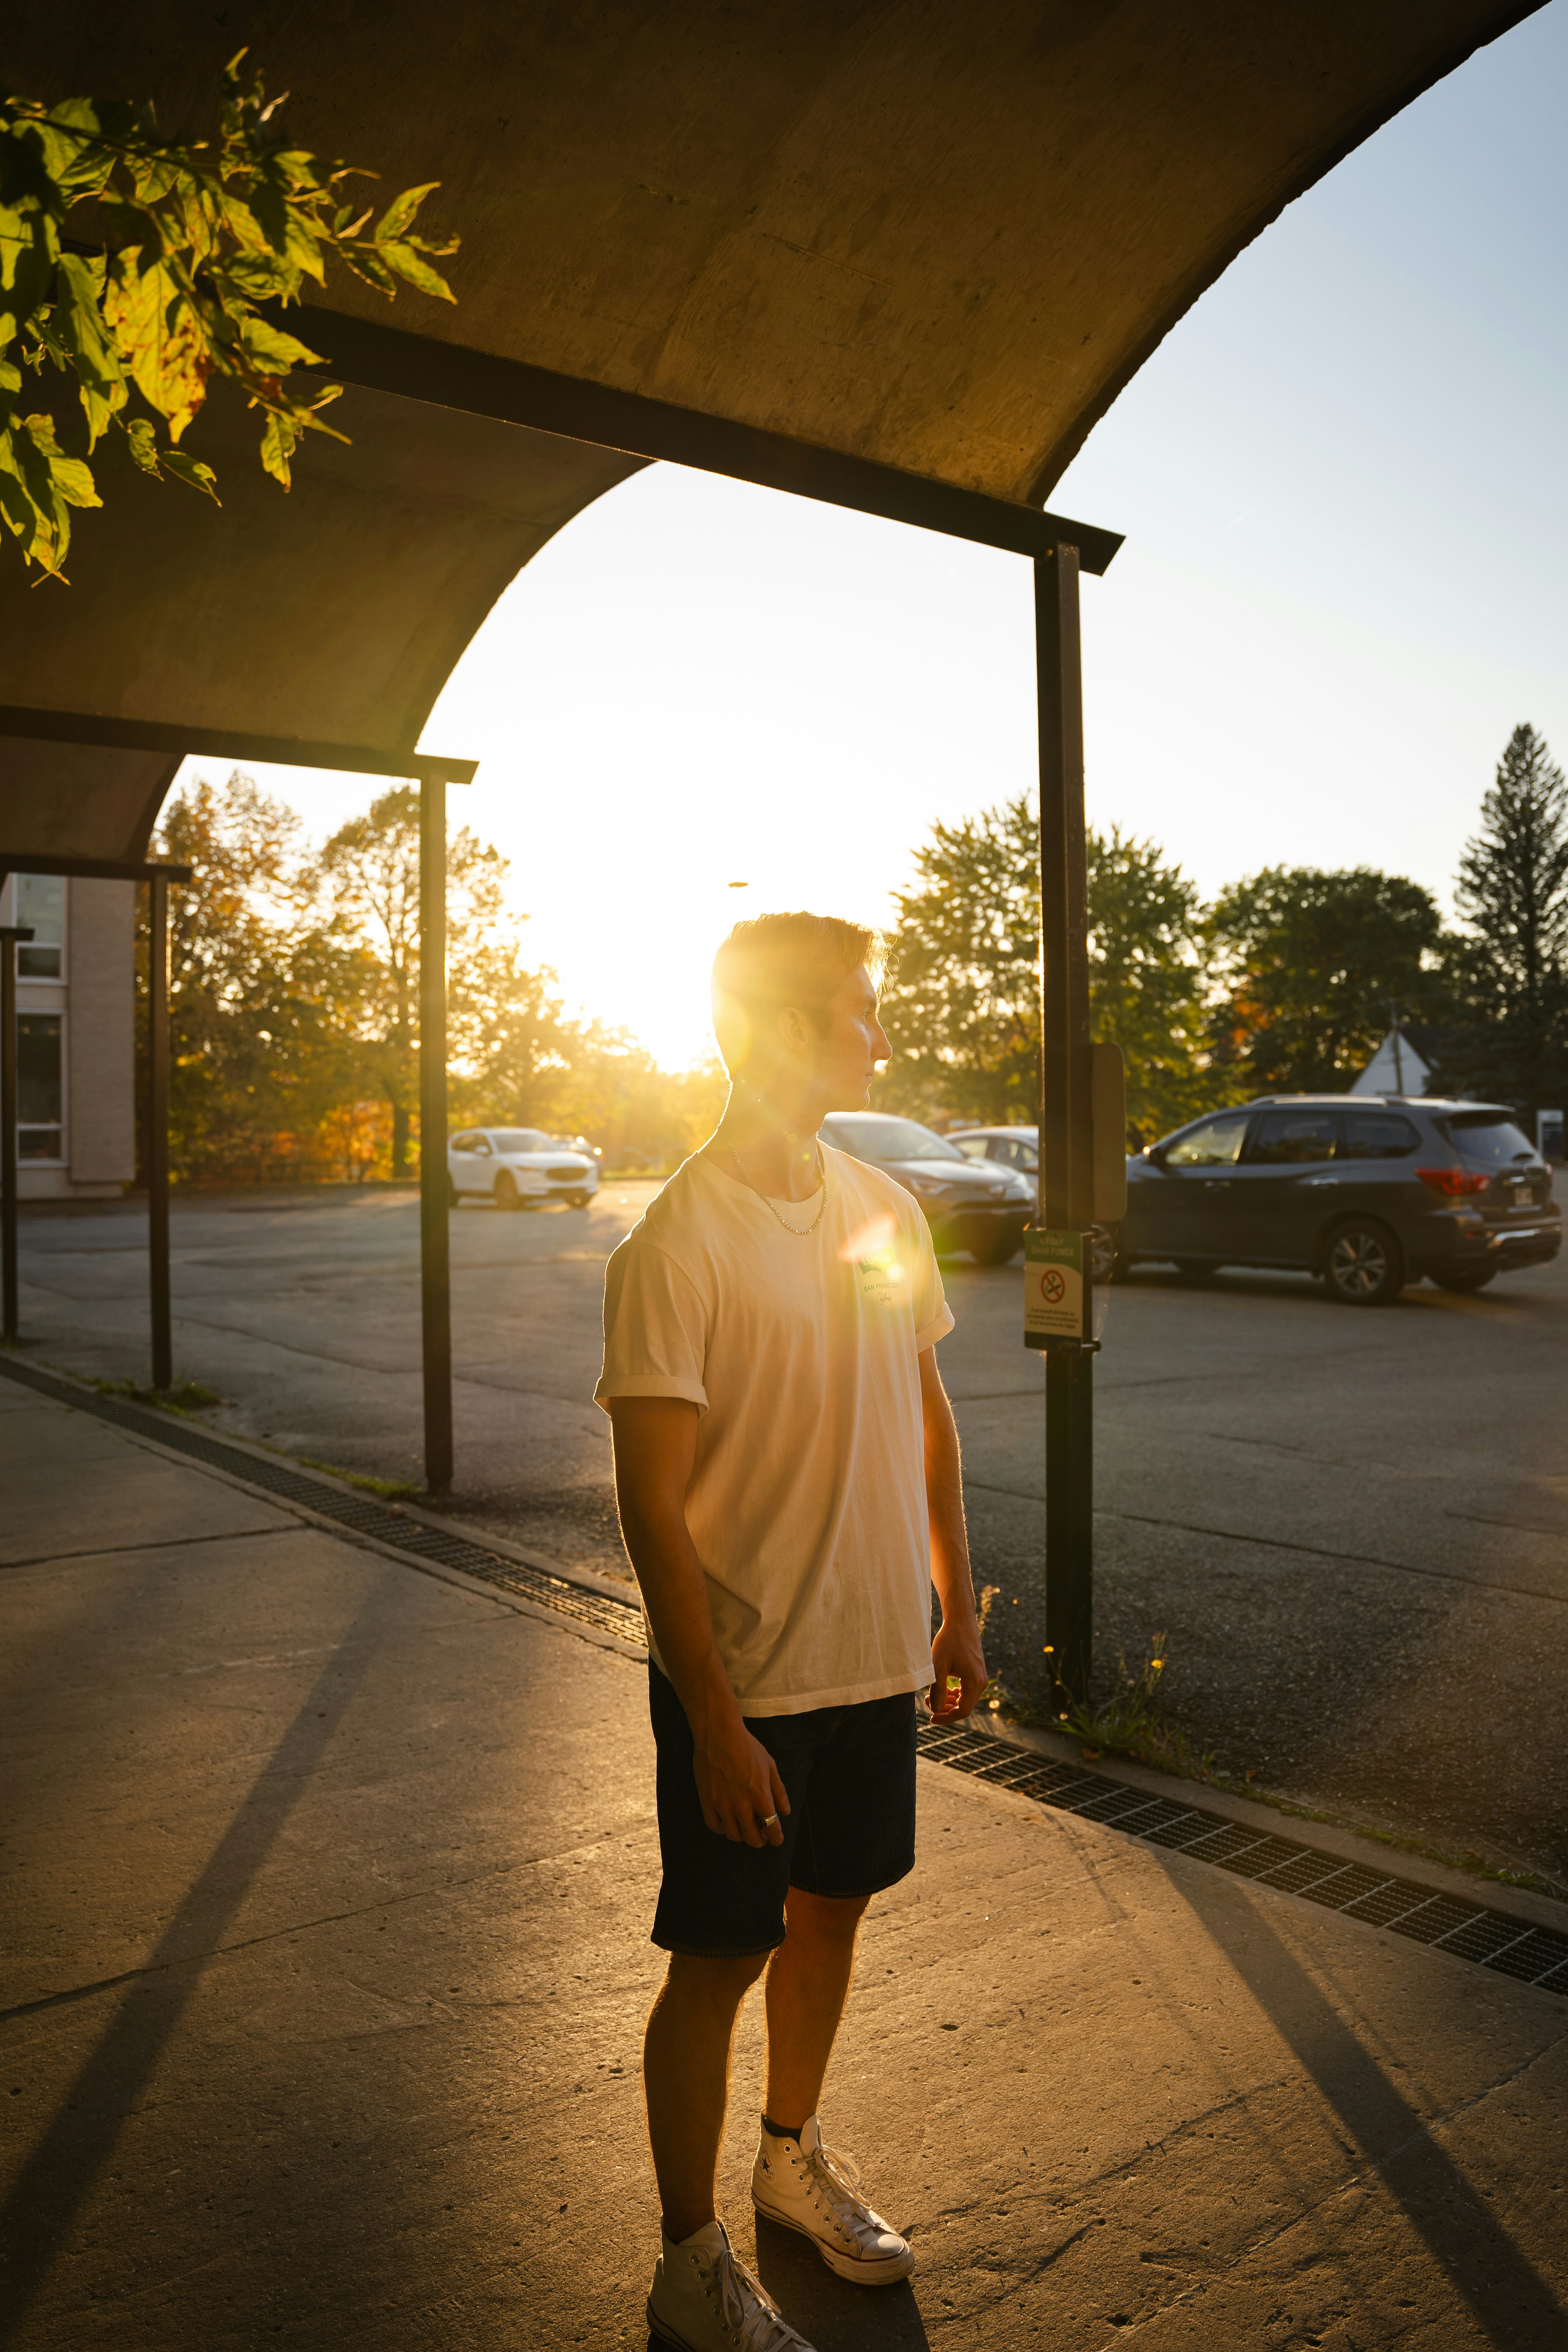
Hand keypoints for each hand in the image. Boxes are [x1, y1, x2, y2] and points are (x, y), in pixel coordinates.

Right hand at [693, 1726, 790, 1847]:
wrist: (718, 1734)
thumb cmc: (747, 1747)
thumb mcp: (770, 1766)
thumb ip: (779, 1791)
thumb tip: (785, 1812)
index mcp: (759, 1794)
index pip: (771, 1827)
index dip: (776, 1838)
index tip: (777, 1839)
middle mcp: (741, 1804)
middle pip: (752, 1837)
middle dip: (760, 1840)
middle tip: (762, 1837)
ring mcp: (722, 1804)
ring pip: (734, 1835)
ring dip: (742, 1836)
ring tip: (745, 1829)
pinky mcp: (706, 1801)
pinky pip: (714, 1826)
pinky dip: (722, 1829)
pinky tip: (727, 1824)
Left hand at [928, 1613, 987, 1721]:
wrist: (960, 1622)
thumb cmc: (949, 1641)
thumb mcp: (938, 1665)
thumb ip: (937, 1689)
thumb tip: (936, 1710)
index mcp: (974, 1682)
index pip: (962, 1711)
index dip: (946, 1718)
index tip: (931, 1718)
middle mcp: (981, 1683)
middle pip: (963, 1707)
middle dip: (945, 1709)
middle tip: (927, 1700)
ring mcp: (980, 1678)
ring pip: (964, 1700)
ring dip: (948, 1702)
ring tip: (931, 1695)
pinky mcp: (976, 1674)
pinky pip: (965, 1691)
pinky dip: (953, 1694)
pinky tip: (941, 1689)